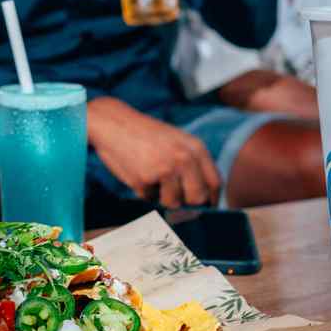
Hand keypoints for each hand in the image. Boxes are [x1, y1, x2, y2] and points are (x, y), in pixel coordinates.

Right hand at [88, 97, 220, 207]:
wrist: (115, 123)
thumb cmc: (146, 135)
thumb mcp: (178, 141)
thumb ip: (194, 164)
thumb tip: (205, 198)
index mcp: (196, 148)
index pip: (215, 183)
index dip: (211, 199)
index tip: (205, 206)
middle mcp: (184, 159)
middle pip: (197, 198)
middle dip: (187, 203)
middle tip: (175, 196)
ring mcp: (165, 169)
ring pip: (173, 202)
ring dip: (162, 197)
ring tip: (152, 177)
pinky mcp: (145, 179)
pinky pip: (149, 198)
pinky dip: (143, 191)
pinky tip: (138, 172)